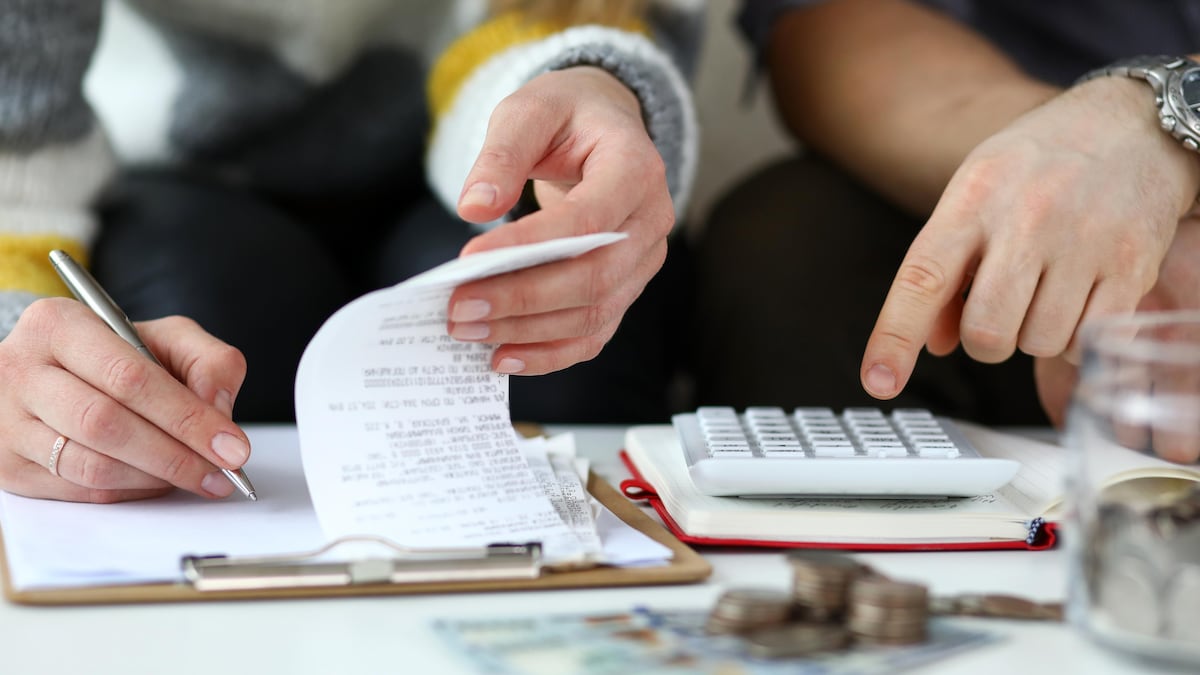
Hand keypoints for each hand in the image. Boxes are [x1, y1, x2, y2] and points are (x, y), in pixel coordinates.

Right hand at [0, 298, 249, 501]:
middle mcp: (22, 370)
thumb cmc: (117, 355)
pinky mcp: (7, 465)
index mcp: (59, 325)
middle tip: (220, 472)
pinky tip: (158, 482)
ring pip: (90, 465)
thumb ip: (208, 360)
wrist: (52, 374)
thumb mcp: (166, 337)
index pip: (130, 377)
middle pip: (107, 424)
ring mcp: (7, 421)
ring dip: (154, 478)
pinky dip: (130, 492)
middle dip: (175, 455)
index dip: (187, 417)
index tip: (230, 445)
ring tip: (196, 477)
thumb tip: (217, 408)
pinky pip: (78, 490)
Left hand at [445, 66, 674, 374]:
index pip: (588, 220)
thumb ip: (501, 154)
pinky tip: (502, 357)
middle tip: (459, 309)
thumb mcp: (530, 110)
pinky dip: (549, 353)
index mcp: (636, 168)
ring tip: (468, 330)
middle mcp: (651, 221)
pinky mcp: (625, 288)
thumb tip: (474, 207)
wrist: (603, 127)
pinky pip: (593, 334)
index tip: (470, 259)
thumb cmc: (567, 116)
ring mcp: (642, 261)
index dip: (531, 246)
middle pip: (594, 278)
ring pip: (593, 314)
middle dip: (522, 300)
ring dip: (527, 331)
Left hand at [861, 77, 1199, 399]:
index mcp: (973, 200)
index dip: (895, 338)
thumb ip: (944, 269)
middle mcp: (1027, 219)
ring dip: (1034, 337)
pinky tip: (1078, 302)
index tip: (878, 381)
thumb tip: (932, 343)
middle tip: (999, 313)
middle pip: (987, 332)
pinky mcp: (1132, 263)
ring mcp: (1084, 242)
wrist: (1129, 126)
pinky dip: (1076, 339)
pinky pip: (1089, 341)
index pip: (923, 279)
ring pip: (1038, 343)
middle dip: (986, 342)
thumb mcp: (973, 196)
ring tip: (1045, 293)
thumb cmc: (1037, 167)